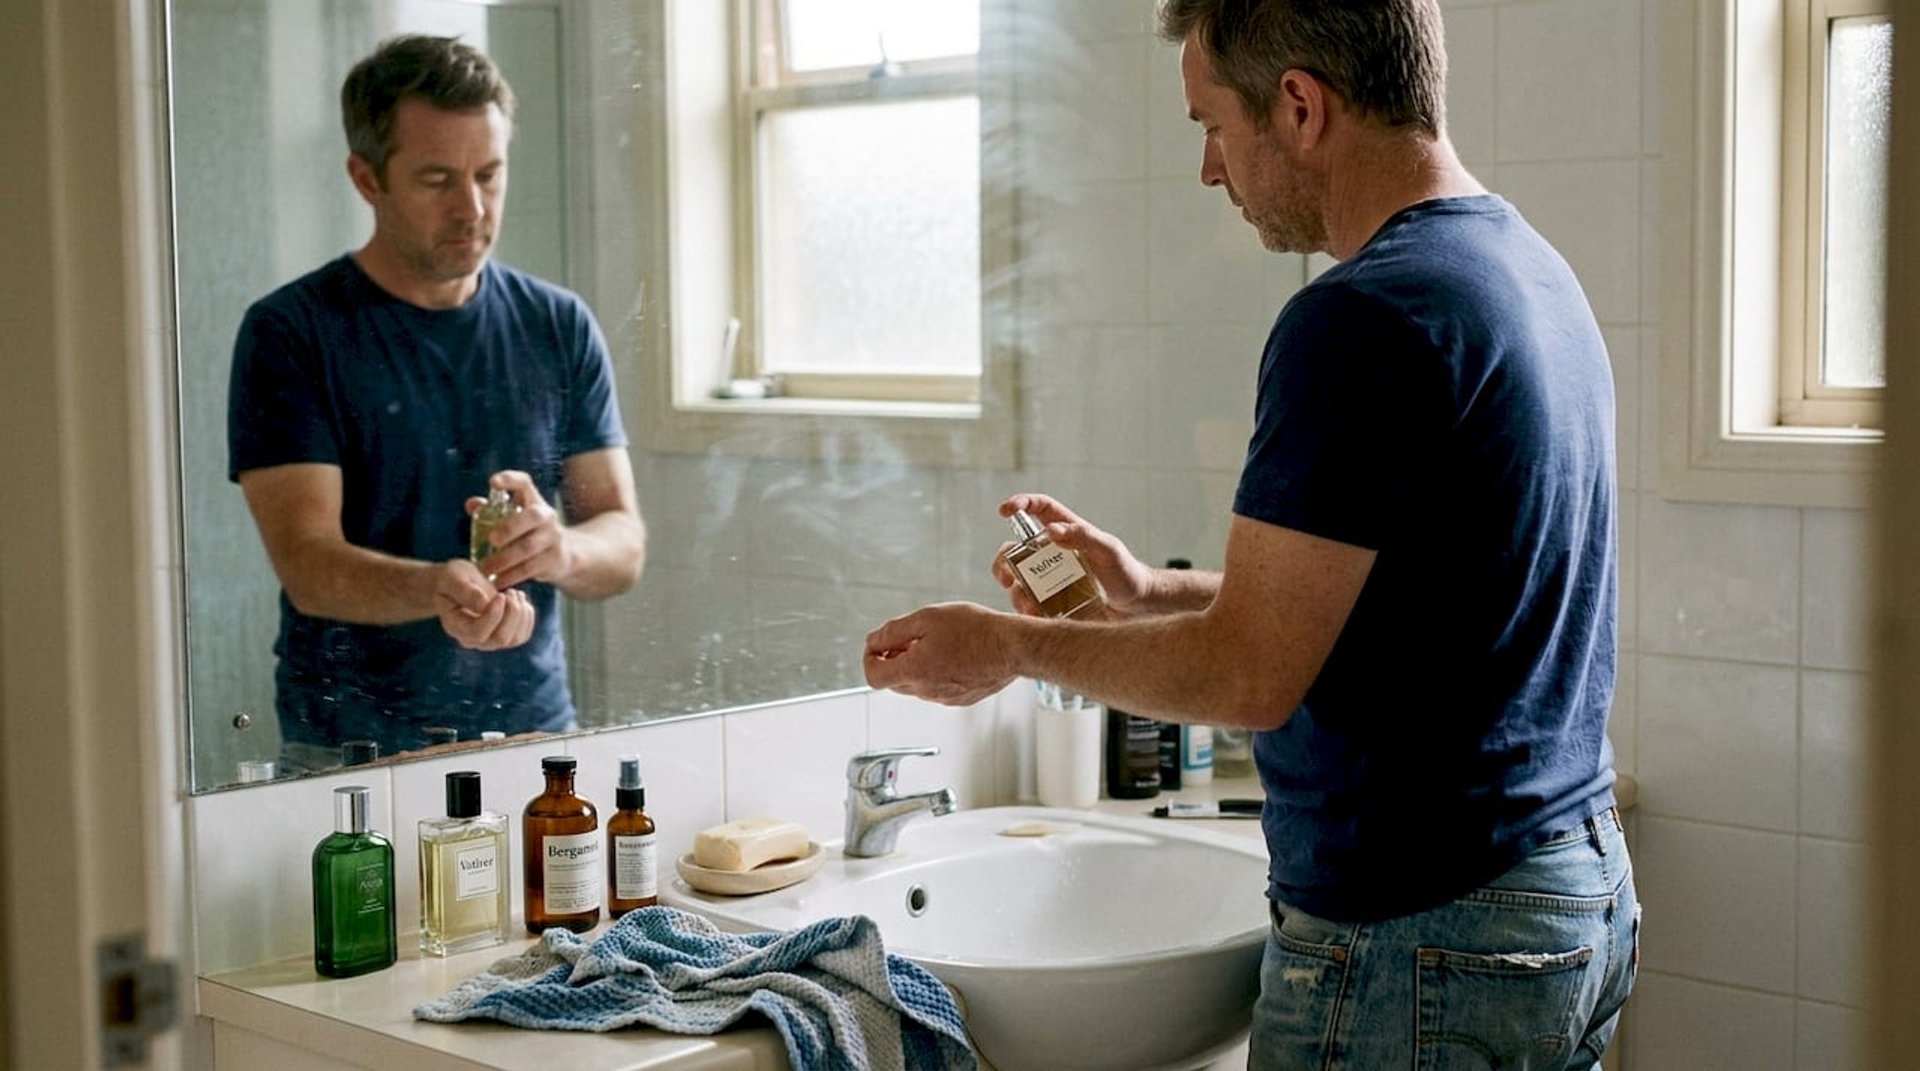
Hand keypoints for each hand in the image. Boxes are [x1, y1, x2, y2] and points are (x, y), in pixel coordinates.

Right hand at [432, 559, 535, 649]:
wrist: (458, 582)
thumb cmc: (452, 578)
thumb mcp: (453, 577)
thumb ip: (465, 591)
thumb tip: (485, 604)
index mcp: (456, 626)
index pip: (478, 633)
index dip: (494, 615)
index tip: (501, 595)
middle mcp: (472, 639)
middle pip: (500, 639)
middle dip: (511, 613)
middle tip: (509, 591)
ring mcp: (488, 640)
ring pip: (514, 639)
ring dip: (521, 614)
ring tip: (514, 593)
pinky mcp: (503, 636)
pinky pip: (522, 635)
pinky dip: (526, 616)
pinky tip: (519, 600)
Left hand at [466, 470, 573, 589]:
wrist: (563, 553)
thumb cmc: (527, 532)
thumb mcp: (512, 518)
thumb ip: (490, 511)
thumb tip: (471, 504)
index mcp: (533, 500)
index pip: (524, 483)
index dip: (510, 479)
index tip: (493, 483)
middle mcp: (547, 515)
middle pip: (533, 516)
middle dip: (511, 527)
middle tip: (491, 539)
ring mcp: (554, 537)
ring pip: (529, 547)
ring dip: (504, 559)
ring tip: (484, 569)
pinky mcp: (556, 559)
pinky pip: (531, 568)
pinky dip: (511, 576)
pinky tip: (496, 581)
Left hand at [863, 602, 1016, 705]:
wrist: (1012, 647)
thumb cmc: (975, 629)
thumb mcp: (927, 618)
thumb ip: (893, 631)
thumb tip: (873, 641)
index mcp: (914, 671)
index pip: (873, 677)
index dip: (870, 658)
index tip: (879, 644)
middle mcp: (926, 691)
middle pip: (893, 680)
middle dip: (893, 658)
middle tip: (911, 636)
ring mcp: (943, 698)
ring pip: (915, 685)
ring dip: (915, 665)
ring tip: (936, 641)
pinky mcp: (959, 700)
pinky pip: (935, 688)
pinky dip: (935, 673)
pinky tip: (952, 653)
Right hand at [993, 493, 1154, 615]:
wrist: (1136, 608)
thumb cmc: (1126, 571)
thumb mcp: (1108, 549)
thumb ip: (1083, 535)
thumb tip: (1050, 530)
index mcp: (1066, 532)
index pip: (1039, 509)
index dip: (1020, 504)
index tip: (1004, 510)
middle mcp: (1052, 554)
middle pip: (1015, 550)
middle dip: (1002, 561)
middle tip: (1006, 576)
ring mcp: (1049, 579)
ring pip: (1017, 581)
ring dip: (1015, 592)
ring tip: (1029, 606)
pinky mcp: (1050, 603)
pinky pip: (1028, 605)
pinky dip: (1025, 611)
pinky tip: (1036, 617)